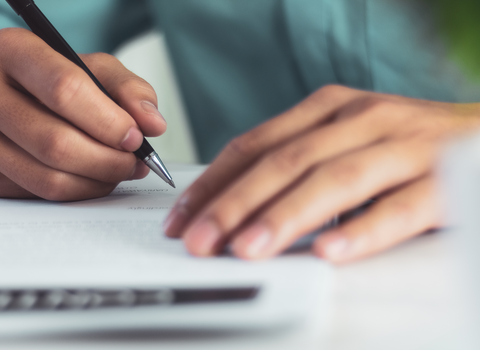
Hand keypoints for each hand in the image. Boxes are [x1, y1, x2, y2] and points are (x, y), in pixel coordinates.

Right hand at [0, 28, 165, 200]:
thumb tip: (153, 124)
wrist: (20, 94)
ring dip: (98, 181)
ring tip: (121, 169)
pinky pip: (41, 195)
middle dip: (109, 160)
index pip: (64, 89)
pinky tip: (95, 177)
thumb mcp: (96, 69)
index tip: (135, 137)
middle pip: (56, 143)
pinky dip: (80, 191)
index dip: (109, 121)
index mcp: (17, 53)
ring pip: (48, 177)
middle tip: (134, 161)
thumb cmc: (61, 79)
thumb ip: (129, 90)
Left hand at [164, 84, 479, 262]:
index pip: (256, 145)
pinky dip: (364, 230)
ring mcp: (403, 147)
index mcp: (329, 110)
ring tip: (248, 249)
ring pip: (334, 181)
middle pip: (286, 162)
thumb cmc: (402, 144)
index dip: (214, 182)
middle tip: (200, 240)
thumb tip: (238, 201)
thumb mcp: (342, 138)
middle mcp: (361, 121)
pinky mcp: (443, 179)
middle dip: (235, 203)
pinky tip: (332, 253)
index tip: (182, 217)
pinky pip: (399, 207)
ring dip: (286, 216)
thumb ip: (297, 161)